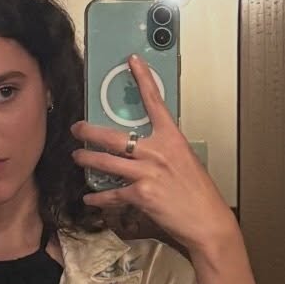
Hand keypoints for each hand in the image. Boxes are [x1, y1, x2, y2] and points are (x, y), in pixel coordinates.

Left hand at [71, 54, 240, 256]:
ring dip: (88, 159)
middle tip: (77, 129)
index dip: (143, 79)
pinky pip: (112, 194)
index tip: (133, 62)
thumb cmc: (200, 195)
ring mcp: (148, 173)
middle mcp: (158, 152)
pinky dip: (98, 198)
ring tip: (77, 157)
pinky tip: (90, 198)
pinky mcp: (141, 195)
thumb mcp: (186, 162)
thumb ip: (165, 152)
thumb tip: (145, 150)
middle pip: (115, 136)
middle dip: (90, 132)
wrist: (207, 222)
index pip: (155, 103)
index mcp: (172, 139)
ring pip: (107, 163)